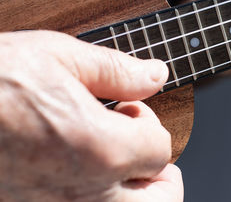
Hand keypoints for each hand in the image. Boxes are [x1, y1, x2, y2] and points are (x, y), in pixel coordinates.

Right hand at [0, 31, 182, 201]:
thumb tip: (156, 74)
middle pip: (160, 200)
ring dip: (133, 193)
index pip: (160, 147)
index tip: (128, 109)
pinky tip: (75, 173)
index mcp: (98, 147)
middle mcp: (83, 193)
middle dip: (157, 173)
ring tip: (113, 163)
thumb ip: (117, 70)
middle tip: (138, 147)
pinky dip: (95, 198)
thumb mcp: (56, 57)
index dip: (149, 122)